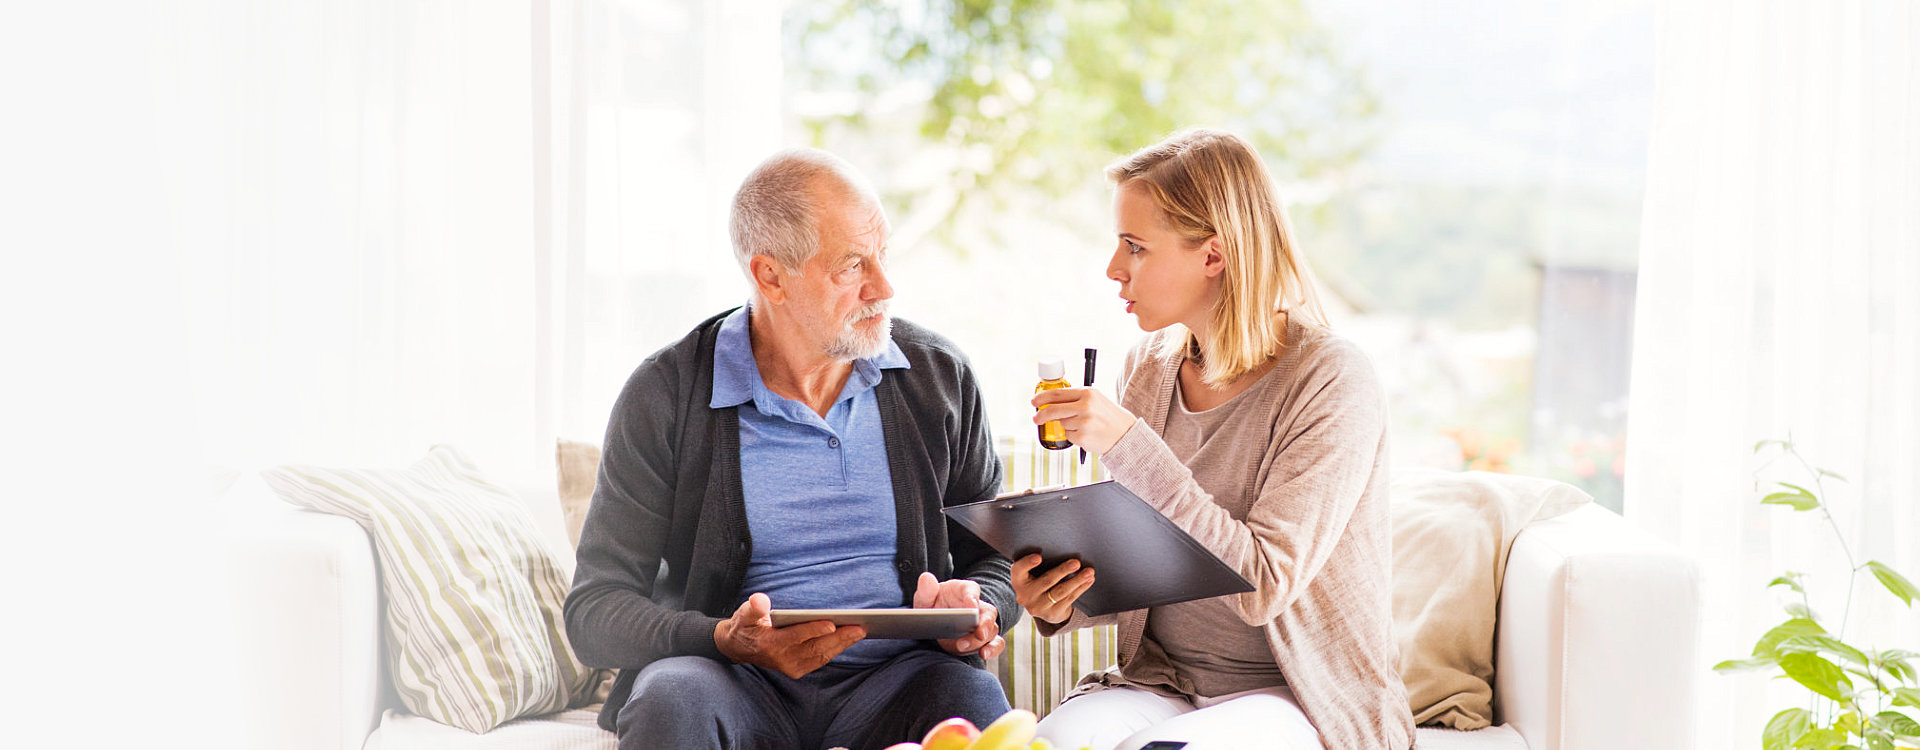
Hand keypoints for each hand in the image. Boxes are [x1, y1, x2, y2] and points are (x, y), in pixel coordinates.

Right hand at [713, 593, 865, 678]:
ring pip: (821, 655)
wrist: (738, 648)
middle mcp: (782, 659)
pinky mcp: (797, 669)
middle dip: (839, 638)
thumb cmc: (746, 625)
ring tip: (860, 631)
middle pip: (815, 648)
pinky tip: (849, 639)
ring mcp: (791, 666)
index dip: (814, 629)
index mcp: (770, 643)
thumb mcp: (744, 613)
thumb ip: (753, 608)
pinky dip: (835, 649)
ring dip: (842, 644)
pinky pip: (820, 660)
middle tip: (860, 627)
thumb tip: (760, 601)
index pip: (796, 636)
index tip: (832, 623)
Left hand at [913, 572, 1005, 658]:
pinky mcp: (983, 640)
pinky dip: (992, 649)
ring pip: (991, 630)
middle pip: (987, 613)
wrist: (936, 622)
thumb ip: (926, 589)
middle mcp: (978, 607)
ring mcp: (983, 624)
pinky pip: (995, 644)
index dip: (973, 598)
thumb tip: (926, 578)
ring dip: (980, 641)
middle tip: (977, 633)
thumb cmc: (934, 605)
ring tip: (963, 646)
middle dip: (984, 624)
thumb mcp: (926, 597)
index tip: (971, 607)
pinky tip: (983, 655)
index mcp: (965, 590)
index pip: (972, 590)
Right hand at [1010, 554, 1094, 624]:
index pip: (1018, 570)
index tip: (1039, 557)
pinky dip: (1081, 588)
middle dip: (1063, 571)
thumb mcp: (1032, 573)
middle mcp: (1025, 595)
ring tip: (1089, 572)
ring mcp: (1038, 607)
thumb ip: (1039, 563)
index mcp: (1018, 581)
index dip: (1027, 563)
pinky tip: (1089, 580)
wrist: (1041, 606)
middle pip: (1046, 581)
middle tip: (1076, 562)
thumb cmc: (1038, 580)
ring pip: (1060, 591)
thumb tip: (1062, 548)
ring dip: (1077, 581)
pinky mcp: (1052, 614)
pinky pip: (1069, 599)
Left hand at [1030, 387, 1134, 454]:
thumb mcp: (1095, 400)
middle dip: (1041, 415)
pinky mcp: (1083, 437)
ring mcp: (1084, 422)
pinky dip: (1073, 436)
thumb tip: (1049, 403)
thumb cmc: (1108, 417)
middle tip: (1036, 419)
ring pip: (1062, 424)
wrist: (1125, 434)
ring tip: (1084, 426)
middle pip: (1053, 410)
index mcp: (1087, 393)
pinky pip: (1068, 436)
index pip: (1058, 393)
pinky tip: (1086, 434)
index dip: (1042, 398)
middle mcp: (1085, 406)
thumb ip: (1076, 398)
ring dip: (1066, 426)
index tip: (1034, 402)